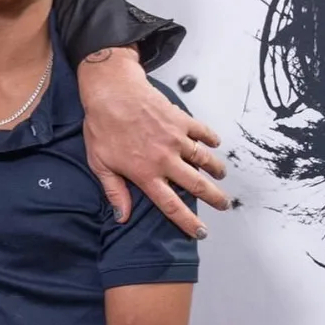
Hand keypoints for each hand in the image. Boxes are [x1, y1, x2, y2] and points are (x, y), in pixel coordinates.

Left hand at [79, 48, 227, 236]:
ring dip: (215, 169)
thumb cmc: (102, 126)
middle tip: (224, 204)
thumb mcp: (100, 164)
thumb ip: (115, 191)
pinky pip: (202, 131)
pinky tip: (215, 143)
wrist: (112, 92)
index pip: (171, 205)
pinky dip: (211, 138)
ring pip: (204, 159)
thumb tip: (121, 216)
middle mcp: (165, 159)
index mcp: (146, 174)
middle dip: (213, 198)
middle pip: (196, 185)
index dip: (188, 222)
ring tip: (220, 175)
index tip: (200, 232)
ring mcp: (175, 139)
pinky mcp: (180, 120)